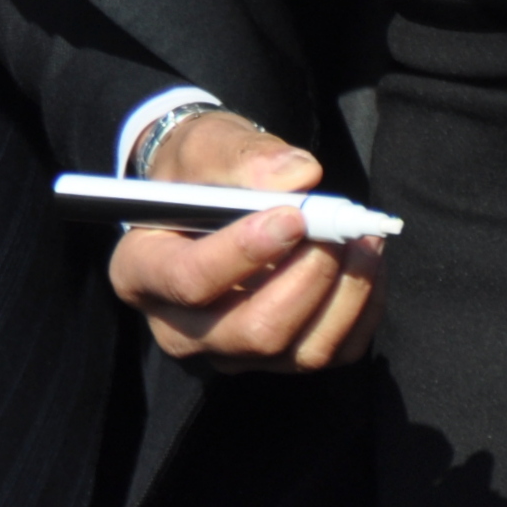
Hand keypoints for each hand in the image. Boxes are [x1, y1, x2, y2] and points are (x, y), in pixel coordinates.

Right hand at [106, 109, 384, 372]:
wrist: (210, 198)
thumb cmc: (197, 172)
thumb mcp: (203, 146)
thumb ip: (242, 156)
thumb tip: (298, 175)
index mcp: (140, 273)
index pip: (189, 281)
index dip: (244, 253)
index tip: (293, 216)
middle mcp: (180, 329)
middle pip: (252, 332)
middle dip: (307, 279)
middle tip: (337, 228)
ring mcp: (232, 353)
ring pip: (300, 351)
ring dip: (344, 294)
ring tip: (362, 239)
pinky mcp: (279, 360)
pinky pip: (333, 352)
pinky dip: (361, 309)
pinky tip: (366, 262)